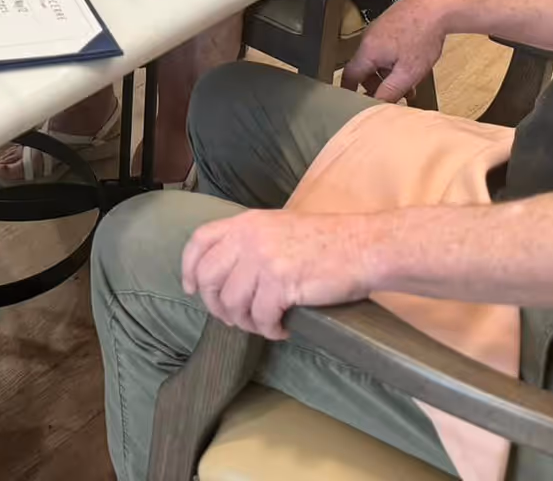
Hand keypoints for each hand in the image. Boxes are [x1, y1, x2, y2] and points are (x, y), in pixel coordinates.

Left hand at [180, 211, 373, 338]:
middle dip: (217, 306)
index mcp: (246, 222)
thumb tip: (227, 275)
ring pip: (233, 304)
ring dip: (247, 323)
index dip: (190, 268)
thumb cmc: (327, 241)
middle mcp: (249, 238)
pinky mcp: (282, 282)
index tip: (191, 288)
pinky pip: (261, 317)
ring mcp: (264, 259)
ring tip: (265, 325)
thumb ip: (250, 242)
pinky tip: (283, 329)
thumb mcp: (279, 227)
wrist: (363, 246)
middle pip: (208, 278)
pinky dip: (270, 330)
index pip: (199, 241)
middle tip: (235, 318)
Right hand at [342, 0, 460, 100]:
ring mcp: (379, 29)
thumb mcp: (409, 72)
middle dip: (378, 86)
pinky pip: (386, 48)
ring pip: (378, 59)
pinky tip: (412, 65)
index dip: (349, 91)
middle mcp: (369, 39)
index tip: (352, 103)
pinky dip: (394, 61)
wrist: (437, 6)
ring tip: (410, 84)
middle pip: (365, 69)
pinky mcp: (390, 24)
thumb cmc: (422, 36)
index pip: (349, 76)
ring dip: (389, 74)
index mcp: (368, 51)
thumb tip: (377, 105)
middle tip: (395, 98)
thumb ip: (391, 91)